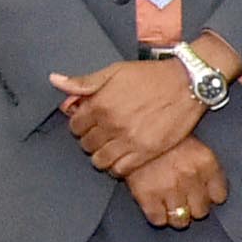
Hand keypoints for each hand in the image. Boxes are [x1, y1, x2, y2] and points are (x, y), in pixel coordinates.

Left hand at [54, 56, 202, 177]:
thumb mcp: (115, 71)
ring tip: (111, 147)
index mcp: (101, 104)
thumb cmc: (151, 76)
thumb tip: (55, 81)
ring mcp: (129, 140)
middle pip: (86, 144)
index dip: (80, 124)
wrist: (187, 83)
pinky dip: (117, 167)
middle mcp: (112, 124)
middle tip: (102, 134)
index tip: (89, 122)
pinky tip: (122, 157)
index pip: (75, 126)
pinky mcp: (146, 152)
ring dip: (102, 155)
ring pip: (100, 160)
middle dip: (91, 140)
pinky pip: (120, 169)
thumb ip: (84, 81)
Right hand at [125, 137, 227, 231]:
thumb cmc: (163, 136)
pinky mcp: (147, 197)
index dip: (211, 197)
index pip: (219, 196)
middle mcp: (190, 177)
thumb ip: (204, 167)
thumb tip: (211, 192)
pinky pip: (159, 220)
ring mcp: (169, 188)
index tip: (204, 195)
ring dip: (176, 216)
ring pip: (181, 221)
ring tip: (170, 206)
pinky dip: (157, 216)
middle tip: (185, 200)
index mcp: (205, 161)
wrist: (133, 131)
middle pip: (201, 211)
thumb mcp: (192, 142)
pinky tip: (156, 206)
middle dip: (193, 208)